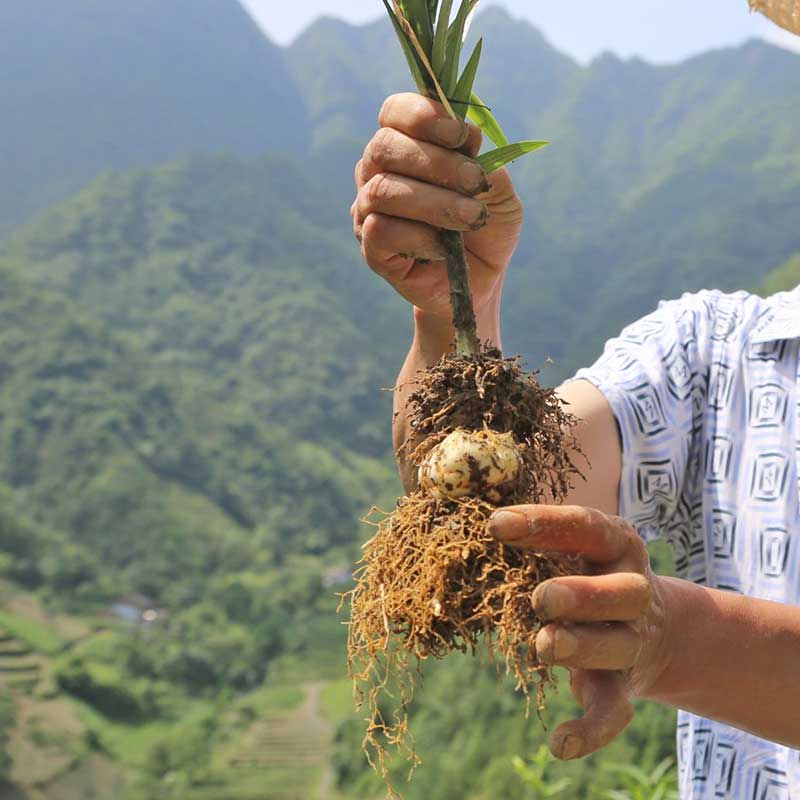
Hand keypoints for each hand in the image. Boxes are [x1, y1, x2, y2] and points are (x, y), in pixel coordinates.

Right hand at [351, 93, 523, 319]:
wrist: (480, 280)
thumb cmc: (485, 227)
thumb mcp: (499, 191)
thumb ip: (486, 161)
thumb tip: (469, 136)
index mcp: (406, 146)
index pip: (394, 112)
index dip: (423, 114)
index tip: (462, 135)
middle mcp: (378, 173)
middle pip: (385, 146)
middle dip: (436, 161)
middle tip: (476, 182)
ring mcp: (368, 211)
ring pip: (383, 190)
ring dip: (435, 202)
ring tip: (472, 217)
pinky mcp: (371, 249)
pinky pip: (380, 231)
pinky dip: (420, 236)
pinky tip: (445, 247)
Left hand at [488, 505, 674, 760]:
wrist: (655, 624)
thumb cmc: (591, 571)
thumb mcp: (575, 545)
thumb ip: (538, 538)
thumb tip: (478, 524)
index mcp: (617, 544)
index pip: (584, 526)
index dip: (543, 523)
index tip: (494, 524)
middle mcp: (634, 590)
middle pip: (620, 593)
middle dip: (582, 596)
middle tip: (543, 598)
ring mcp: (632, 640)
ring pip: (616, 647)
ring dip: (581, 648)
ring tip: (544, 646)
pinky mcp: (623, 686)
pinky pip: (614, 712)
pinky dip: (591, 732)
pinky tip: (560, 745)